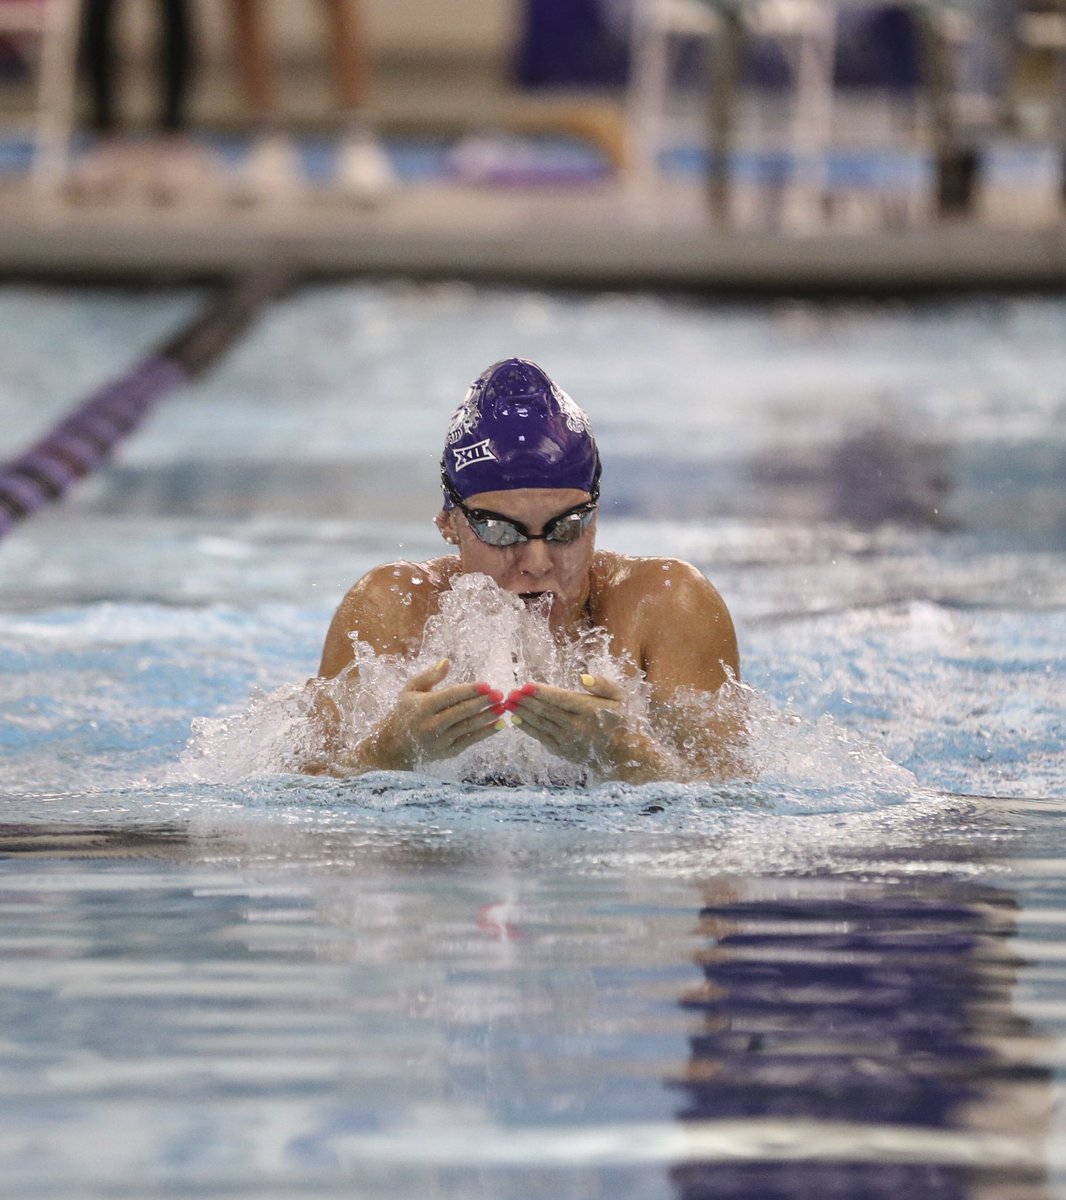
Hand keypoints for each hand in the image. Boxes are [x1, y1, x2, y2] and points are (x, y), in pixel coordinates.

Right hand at [367, 658, 502, 768]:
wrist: (394, 745)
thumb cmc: (404, 712)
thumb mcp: (410, 690)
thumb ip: (429, 676)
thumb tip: (447, 662)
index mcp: (422, 707)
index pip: (451, 696)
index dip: (470, 690)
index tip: (487, 685)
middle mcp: (431, 725)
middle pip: (462, 712)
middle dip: (483, 703)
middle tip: (500, 694)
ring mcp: (440, 740)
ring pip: (468, 726)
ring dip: (488, 717)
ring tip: (503, 708)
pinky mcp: (447, 751)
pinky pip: (470, 740)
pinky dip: (486, 733)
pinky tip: (499, 725)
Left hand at [504, 674, 631, 768]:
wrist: (622, 754)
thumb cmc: (621, 720)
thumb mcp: (620, 698)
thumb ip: (603, 685)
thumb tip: (583, 678)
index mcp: (589, 710)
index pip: (560, 698)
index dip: (541, 692)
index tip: (525, 685)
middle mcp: (576, 725)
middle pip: (546, 711)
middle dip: (526, 701)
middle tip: (510, 692)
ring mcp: (567, 739)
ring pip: (540, 724)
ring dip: (523, 712)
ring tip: (508, 703)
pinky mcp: (562, 750)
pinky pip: (541, 737)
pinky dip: (527, 728)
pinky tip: (516, 719)